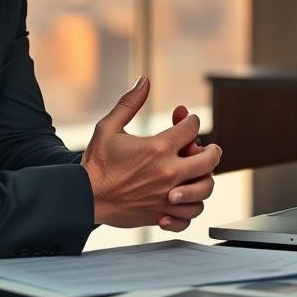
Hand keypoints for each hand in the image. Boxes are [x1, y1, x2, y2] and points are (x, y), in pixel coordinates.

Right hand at [81, 77, 221, 228]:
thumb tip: (144, 80)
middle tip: (209, 149)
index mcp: (158, 148)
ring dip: (205, 179)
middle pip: (208, 160)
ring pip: (204, 189)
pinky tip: (184, 199)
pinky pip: (190, 216)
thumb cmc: (96, 163)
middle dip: (212, 150)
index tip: (188, 120)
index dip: (192, 120)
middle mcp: (168, 172)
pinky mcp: (162, 214)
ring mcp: (167, 196)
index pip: (191, 128)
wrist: (84, 197)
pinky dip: (191, 208)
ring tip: (201, 174)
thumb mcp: (109, 127)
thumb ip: (129, 103)